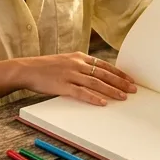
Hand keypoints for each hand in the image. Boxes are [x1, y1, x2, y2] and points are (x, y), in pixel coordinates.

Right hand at [8, 53, 136, 106]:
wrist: (27, 69)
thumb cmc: (45, 67)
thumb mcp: (65, 61)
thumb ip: (80, 66)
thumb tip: (95, 75)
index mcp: (79, 57)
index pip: (104, 65)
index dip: (118, 73)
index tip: (130, 80)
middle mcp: (77, 64)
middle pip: (104, 74)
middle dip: (120, 82)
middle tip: (133, 90)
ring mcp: (70, 74)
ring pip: (96, 83)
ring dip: (111, 90)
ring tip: (122, 97)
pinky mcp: (63, 85)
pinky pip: (81, 93)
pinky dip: (93, 97)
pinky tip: (103, 102)